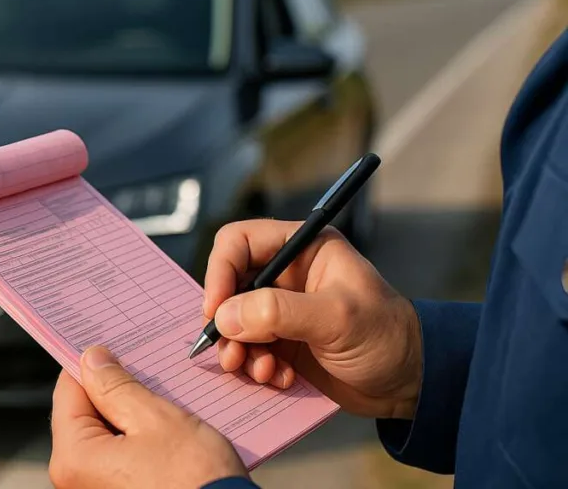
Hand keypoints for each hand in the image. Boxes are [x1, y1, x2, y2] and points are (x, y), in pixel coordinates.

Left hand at [49, 346, 247, 488]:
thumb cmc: (195, 481)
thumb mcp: (156, 419)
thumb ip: (117, 386)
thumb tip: (92, 361)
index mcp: (74, 457)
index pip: (68, 391)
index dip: (91, 365)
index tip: (113, 348)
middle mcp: (76, 479)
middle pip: (85, 414)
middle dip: (115, 391)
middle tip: (146, 374)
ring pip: (106, 434)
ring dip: (131, 415)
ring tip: (162, 402)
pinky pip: (120, 456)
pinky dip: (139, 439)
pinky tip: (166, 430)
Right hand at [204, 219, 421, 419]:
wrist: (409, 383)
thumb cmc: (385, 337)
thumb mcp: (335, 318)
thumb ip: (278, 312)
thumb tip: (225, 317)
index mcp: (302, 248)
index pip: (239, 242)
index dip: (220, 272)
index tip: (216, 310)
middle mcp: (286, 275)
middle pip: (228, 285)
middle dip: (227, 322)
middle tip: (233, 353)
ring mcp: (281, 310)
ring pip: (233, 322)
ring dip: (240, 350)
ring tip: (262, 371)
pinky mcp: (280, 342)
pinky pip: (247, 350)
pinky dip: (255, 367)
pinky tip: (280, 379)